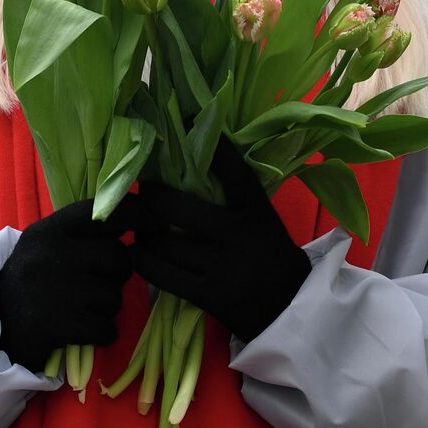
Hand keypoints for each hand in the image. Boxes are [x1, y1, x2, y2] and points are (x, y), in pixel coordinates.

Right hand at [0, 198, 138, 370]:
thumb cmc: (25, 285)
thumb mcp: (43, 247)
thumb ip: (80, 233)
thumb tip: (134, 220)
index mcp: (49, 231)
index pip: (104, 212)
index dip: (138, 215)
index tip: (155, 224)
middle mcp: (53, 254)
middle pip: (118, 257)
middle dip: (116, 275)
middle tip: (96, 285)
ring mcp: (56, 290)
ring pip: (115, 296)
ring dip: (106, 308)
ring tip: (80, 310)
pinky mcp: (60, 325)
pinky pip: (107, 328)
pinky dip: (100, 334)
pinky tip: (81, 331)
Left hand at [131, 141, 310, 341]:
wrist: (289, 309)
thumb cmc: (269, 255)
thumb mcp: (262, 219)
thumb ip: (235, 196)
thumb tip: (195, 161)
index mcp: (256, 212)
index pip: (235, 171)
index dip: (213, 147)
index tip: (189, 118)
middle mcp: (238, 235)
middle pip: (178, 209)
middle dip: (151, 198)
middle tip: (142, 191)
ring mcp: (222, 267)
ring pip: (164, 242)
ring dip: (143, 231)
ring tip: (137, 224)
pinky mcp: (208, 295)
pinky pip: (163, 275)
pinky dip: (143, 261)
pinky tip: (137, 252)